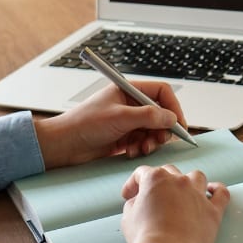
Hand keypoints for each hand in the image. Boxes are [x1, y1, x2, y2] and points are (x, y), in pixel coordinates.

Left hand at [33, 80, 188, 168]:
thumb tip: (172, 118)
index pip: (161, 92)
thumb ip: (148, 116)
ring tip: (143, 148)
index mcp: (128, 90)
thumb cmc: (84, 124)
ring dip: (152, 141)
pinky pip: (143, 142)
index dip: (173, 107)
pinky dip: (142, 148)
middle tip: (160, 140)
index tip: (179, 125)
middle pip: (160, 114)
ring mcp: (127, 121)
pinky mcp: (123, 137)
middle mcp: (129, 104)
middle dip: (162, 129)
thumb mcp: (120, 117)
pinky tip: (131, 152)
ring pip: (153, 130)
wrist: (64, 145)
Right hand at [120, 165, 229, 242]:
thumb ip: (134, 203)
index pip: (142, 173)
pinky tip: (213, 190)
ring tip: (184, 192)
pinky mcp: (213, 211)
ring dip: (188, 181)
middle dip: (159, 182)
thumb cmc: (144, 237)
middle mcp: (179, 181)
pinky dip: (218, 190)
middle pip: (169, 171)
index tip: (129, 196)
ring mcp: (198, 194)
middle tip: (153, 197)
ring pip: (196, 177)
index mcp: (156, 179)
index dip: (133, 183)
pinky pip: (222, 194)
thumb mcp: (127, 216)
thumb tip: (139, 201)